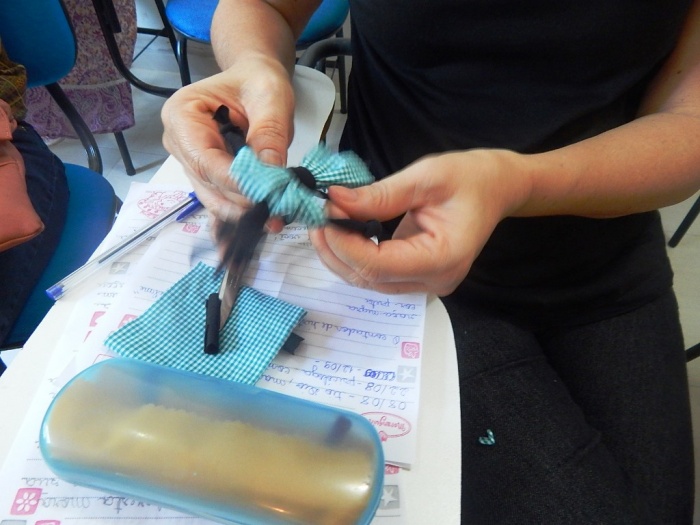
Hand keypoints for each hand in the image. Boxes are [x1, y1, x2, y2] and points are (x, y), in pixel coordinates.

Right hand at [161, 56, 293, 223]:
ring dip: (244, 211)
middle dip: (241, 201)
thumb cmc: (257, 82)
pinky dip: (242, 212)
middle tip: (275, 214)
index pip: (204, 158)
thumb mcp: (270, 98)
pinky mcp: (208, 177)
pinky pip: (222, 200)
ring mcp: (192, 162)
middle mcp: (179, 142)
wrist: (256, 82)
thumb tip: (271, 174)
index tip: (262, 196)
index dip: (232, 181)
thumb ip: (269, 133)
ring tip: (275, 220)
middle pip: (207, 182)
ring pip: (214, 197)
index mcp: (182, 114)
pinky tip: (261, 224)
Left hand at [309, 149, 531, 294]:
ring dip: (340, 255)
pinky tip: (340, 231)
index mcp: (444, 259)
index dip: (346, 245)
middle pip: (370, 279)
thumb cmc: (470, 177)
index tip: (323, 216)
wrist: (497, 188)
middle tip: (315, 217)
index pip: (380, 265)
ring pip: (369, 281)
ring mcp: (426, 283)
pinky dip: (354, 254)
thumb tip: (334, 201)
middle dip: (336, 250)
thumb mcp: (426, 177)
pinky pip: (377, 273)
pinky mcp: (416, 276)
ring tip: (322, 222)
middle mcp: (434, 281)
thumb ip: (380, 195)